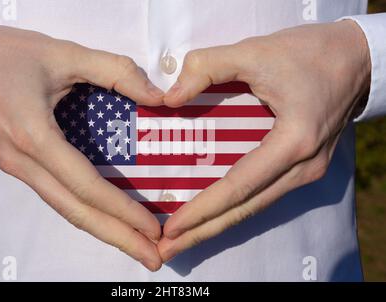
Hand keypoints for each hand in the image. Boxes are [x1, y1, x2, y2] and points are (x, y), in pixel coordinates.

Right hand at [0, 23, 164, 270]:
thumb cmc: (11, 54)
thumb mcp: (66, 53)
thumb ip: (115, 72)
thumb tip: (159, 98)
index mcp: (34, 135)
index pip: (85, 185)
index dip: (121, 209)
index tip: (153, 227)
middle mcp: (24, 162)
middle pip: (76, 211)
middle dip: (118, 238)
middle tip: (154, 258)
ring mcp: (19, 169)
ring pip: (65, 209)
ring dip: (104, 231)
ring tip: (138, 246)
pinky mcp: (21, 167)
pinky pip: (57, 197)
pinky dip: (87, 213)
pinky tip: (109, 220)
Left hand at [158, 20, 370, 260]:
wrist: (357, 56)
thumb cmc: (310, 52)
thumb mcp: (254, 51)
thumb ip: (207, 67)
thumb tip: (169, 99)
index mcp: (294, 142)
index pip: (239, 187)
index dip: (202, 209)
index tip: (171, 226)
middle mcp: (303, 167)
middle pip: (246, 209)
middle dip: (204, 232)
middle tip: (167, 250)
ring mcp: (307, 171)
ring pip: (255, 206)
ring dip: (218, 224)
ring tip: (184, 238)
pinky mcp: (303, 166)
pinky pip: (264, 193)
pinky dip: (235, 206)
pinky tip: (213, 213)